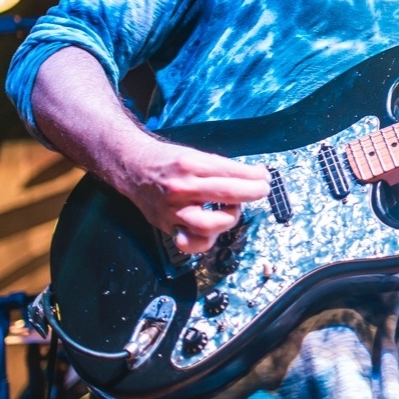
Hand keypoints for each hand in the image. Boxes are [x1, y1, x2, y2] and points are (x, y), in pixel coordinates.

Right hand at [113, 137, 268, 253]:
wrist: (133, 168)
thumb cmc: (168, 161)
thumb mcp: (195, 155)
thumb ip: (223, 168)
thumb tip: (256, 176)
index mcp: (190, 165)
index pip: (230, 172)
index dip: (253, 177)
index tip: (265, 178)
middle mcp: (181, 188)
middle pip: (225, 195)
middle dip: (249, 193)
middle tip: (260, 191)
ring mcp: (173, 210)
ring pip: (208, 225)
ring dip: (228, 219)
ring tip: (231, 210)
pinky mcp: (167, 226)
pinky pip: (191, 243)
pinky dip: (205, 240)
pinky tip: (213, 230)